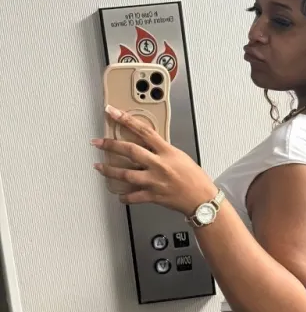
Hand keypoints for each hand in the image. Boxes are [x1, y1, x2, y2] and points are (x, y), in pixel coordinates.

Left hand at [92, 105, 214, 213]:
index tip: (113, 112)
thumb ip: (163, 151)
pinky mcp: (153, 196)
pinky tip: (119, 194)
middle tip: (98, 142)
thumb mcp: (180, 156)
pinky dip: (125, 197)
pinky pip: (134, 196)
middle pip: (130, 151)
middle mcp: (159, 165)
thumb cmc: (195, 179)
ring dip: (110, 171)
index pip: (144, 131)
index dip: (126, 120)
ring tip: (99, 167)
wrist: (201, 199)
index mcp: (167, 152)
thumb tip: (148, 147)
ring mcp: (155, 181)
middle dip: (110, 145)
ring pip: (126, 174)